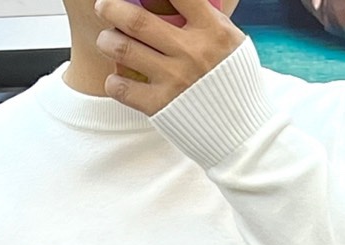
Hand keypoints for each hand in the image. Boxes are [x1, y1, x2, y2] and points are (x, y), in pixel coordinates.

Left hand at [94, 0, 245, 115]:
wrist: (241, 131)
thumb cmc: (232, 82)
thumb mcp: (231, 42)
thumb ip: (206, 20)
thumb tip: (176, 2)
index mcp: (212, 30)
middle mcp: (192, 52)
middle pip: (138, 20)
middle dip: (112, 8)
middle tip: (103, 6)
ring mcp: (175, 80)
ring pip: (124, 50)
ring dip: (107, 41)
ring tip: (106, 40)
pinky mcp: (161, 107)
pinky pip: (123, 88)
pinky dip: (113, 81)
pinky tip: (115, 78)